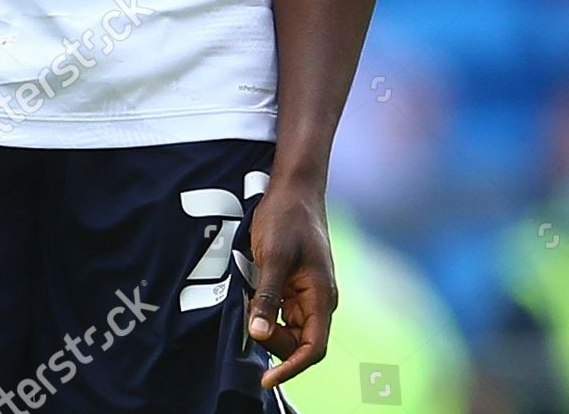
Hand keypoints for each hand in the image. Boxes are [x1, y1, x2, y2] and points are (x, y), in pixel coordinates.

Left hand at [247, 181, 336, 390]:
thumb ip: (267, 297)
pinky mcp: (294, 284)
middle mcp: (318, 300)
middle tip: (247, 316)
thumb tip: (258, 335)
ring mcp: (306, 293)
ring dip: (266, 323)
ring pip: (286, 327)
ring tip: (248, 299)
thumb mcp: (273, 257)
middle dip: (271, 339)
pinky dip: (264, 310)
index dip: (290, 368)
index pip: (312, 348)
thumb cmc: (287, 218)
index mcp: (321, 297)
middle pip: (297, 341)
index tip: (266, 380)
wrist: (293, 188)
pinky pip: (280, 310)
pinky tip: (250, 294)